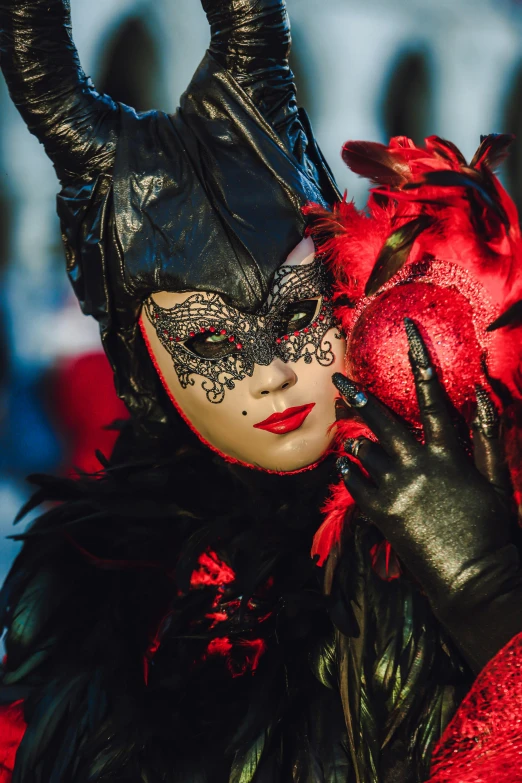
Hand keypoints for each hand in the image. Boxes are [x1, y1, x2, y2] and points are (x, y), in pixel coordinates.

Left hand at [333, 319, 518, 669]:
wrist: (475, 581)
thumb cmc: (492, 531)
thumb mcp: (498, 483)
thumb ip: (487, 438)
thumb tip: (482, 395)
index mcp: (449, 455)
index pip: (434, 396)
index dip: (422, 360)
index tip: (409, 332)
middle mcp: (418, 466)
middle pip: (383, 420)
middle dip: (358, 396)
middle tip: (336, 379)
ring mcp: (397, 490)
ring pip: (363, 452)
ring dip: (355, 442)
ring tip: (350, 439)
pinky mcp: (382, 515)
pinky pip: (355, 486)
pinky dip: (348, 472)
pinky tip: (344, 466)